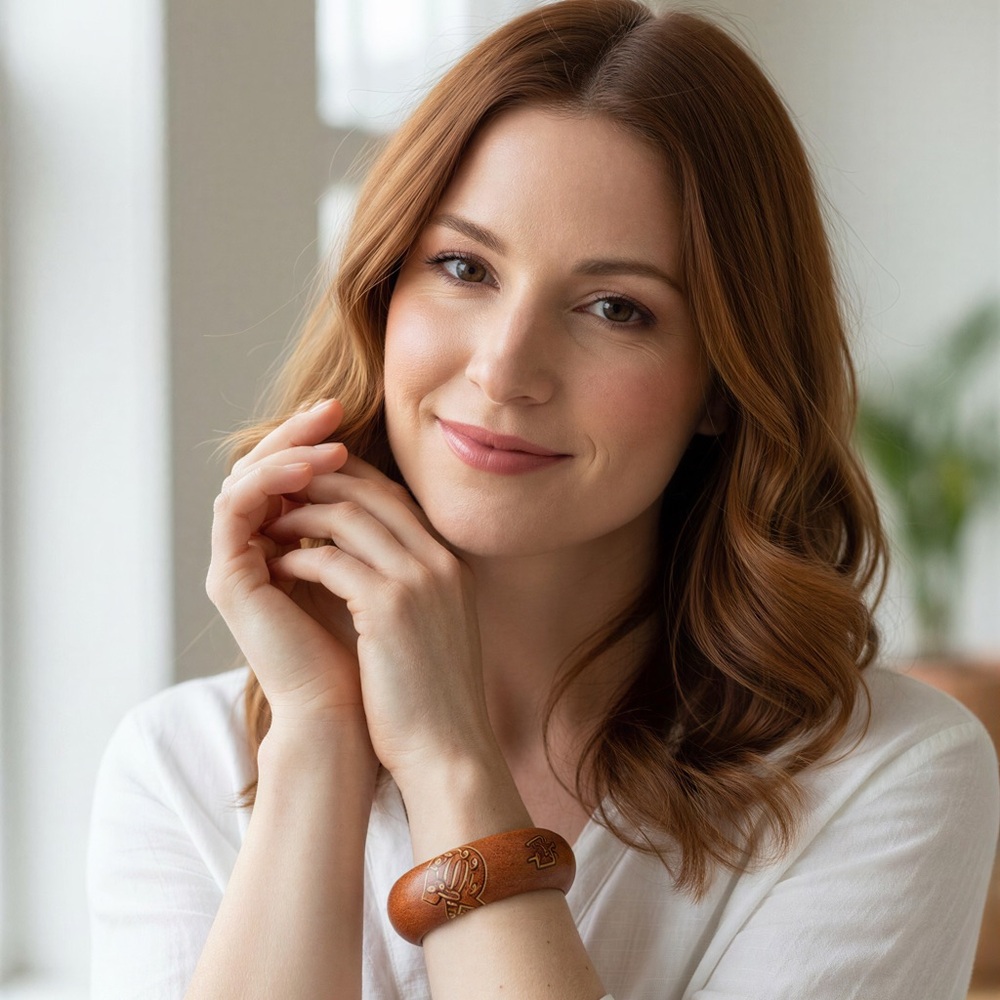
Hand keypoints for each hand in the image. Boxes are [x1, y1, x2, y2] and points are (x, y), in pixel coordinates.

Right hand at [206, 400, 368, 729]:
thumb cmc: (374, 650)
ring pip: (246, 481)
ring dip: (288, 452)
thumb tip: (385, 480)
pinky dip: (271, 480)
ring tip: (331, 440)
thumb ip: (366, 529)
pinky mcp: (229, 578)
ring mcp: (237, 566)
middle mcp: (255, 554)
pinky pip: (237, 507)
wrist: (354, 713)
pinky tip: (310, 467)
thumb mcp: (376, 570)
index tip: (354, 420)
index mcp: (285, 551)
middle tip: (334, 407)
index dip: (317, 445)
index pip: (291, 480)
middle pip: (263, 472)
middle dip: (298, 435)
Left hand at [263, 450, 497, 786]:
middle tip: (279, 493)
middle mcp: (441, 562)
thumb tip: (367, 570)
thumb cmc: (432, 702)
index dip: (350, 484)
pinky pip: (330, 559)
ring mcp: (420, 580)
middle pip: (373, 492)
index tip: (311, 489)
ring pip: (349, 516)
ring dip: (302, 515)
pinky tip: (277, 567)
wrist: (451, 753)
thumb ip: (412, 591)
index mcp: (451, 565)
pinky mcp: (390, 607)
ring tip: (269, 525)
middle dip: (320, 484)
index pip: (397, 497)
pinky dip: (298, 556)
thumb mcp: (432, 631)